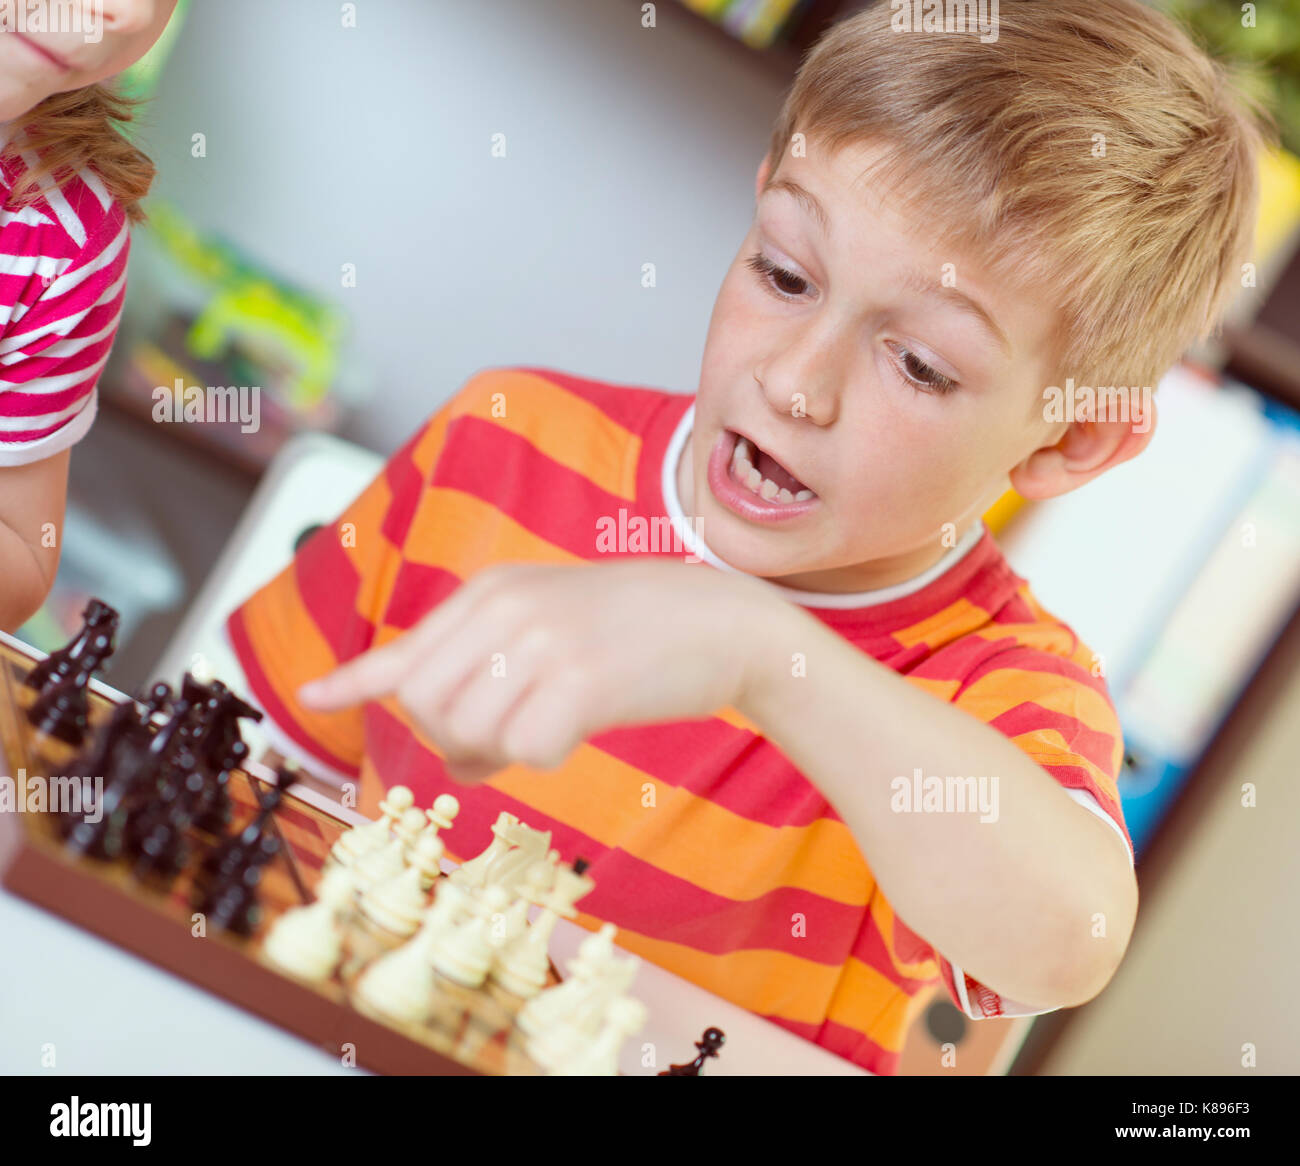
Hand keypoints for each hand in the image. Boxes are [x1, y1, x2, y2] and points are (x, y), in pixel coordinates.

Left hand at [297, 560, 780, 781]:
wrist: (723, 621)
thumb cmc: (639, 635)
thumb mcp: (553, 636)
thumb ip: (492, 684)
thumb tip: (450, 762)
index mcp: (493, 592)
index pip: (407, 646)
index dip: (356, 678)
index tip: (311, 697)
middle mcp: (506, 609)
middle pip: (425, 706)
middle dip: (453, 739)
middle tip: (503, 740)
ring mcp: (542, 641)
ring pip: (467, 733)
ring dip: (499, 752)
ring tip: (544, 730)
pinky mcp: (581, 680)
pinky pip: (525, 751)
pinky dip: (545, 757)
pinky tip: (578, 729)